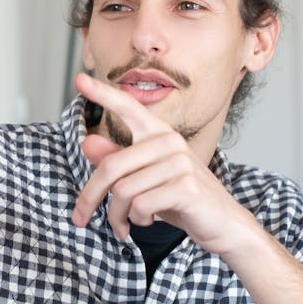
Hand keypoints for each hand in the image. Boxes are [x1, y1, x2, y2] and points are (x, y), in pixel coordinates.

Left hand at [70, 73, 253, 254]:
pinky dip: (136, 221)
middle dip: (90, 197)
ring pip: (123, 191)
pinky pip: (141, 205)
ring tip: (125, 224)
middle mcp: (170, 142)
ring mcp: (180, 163)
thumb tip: (86, 142)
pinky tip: (147, 222)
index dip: (103, 94)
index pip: (128, 107)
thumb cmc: (180, 199)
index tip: (79, 79)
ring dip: (118, 215)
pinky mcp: (186, 187)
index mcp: (159, 134)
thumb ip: (116, 160)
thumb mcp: (144, 179)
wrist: (223, 224)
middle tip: (79, 218)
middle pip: (111, 167)